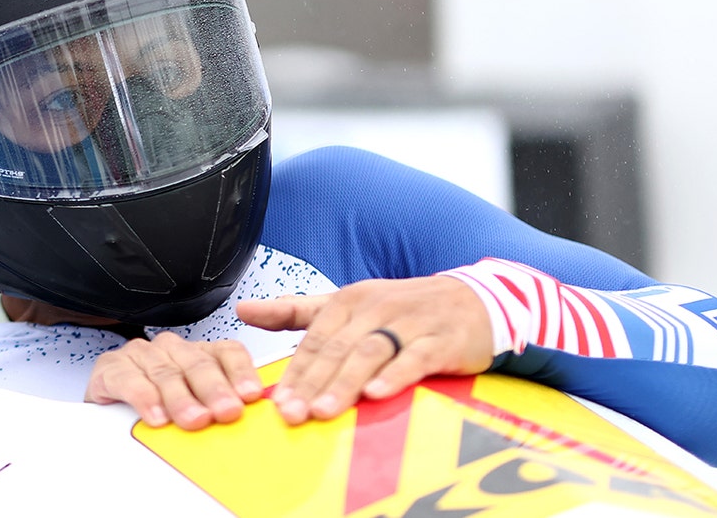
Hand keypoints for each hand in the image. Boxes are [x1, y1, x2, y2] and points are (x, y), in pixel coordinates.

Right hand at [84, 331, 263, 429]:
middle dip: (214, 390)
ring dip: (182, 398)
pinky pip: (129, 379)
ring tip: (195, 420)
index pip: (227, 352)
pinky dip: (144, 398)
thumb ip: (216, 408)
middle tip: (226, 412)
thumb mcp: (192, 406)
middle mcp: (172, 349)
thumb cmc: (156, 406)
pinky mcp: (111, 368)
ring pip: (166, 373)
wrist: (105, 404)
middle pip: (198, 364)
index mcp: (197, 353)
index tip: (250, 395)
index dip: (240, 372)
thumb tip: (246, 425)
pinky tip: (156, 416)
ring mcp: (141, 355)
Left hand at [235, 275, 493, 424]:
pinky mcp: (442, 339)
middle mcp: (377, 307)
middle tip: (292, 414)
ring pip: (370, 353)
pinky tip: (376, 394)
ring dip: (344, 383)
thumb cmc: (402, 310)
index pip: (315, 340)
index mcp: (350, 300)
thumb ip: (295, 311)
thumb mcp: (348, 304)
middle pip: (338, 349)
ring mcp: (410, 322)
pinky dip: (395, 376)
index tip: (277, 402)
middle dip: (312, 383)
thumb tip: (242, 309)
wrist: (473, 301)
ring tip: (324, 411)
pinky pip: (415, 358)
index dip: (295, 372)